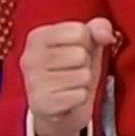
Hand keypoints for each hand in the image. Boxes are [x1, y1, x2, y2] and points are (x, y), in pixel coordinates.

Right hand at [21, 18, 116, 135]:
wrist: (60, 106)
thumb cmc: (74, 67)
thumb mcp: (88, 42)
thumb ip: (99, 28)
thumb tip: (105, 35)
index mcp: (37, 36)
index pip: (80, 31)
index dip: (87, 42)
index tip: (75, 50)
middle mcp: (29, 58)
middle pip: (80, 54)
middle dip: (85, 63)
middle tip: (73, 70)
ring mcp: (33, 82)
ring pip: (82, 75)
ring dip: (84, 82)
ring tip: (71, 84)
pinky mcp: (41, 104)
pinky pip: (80, 96)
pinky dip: (80, 98)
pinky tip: (68, 98)